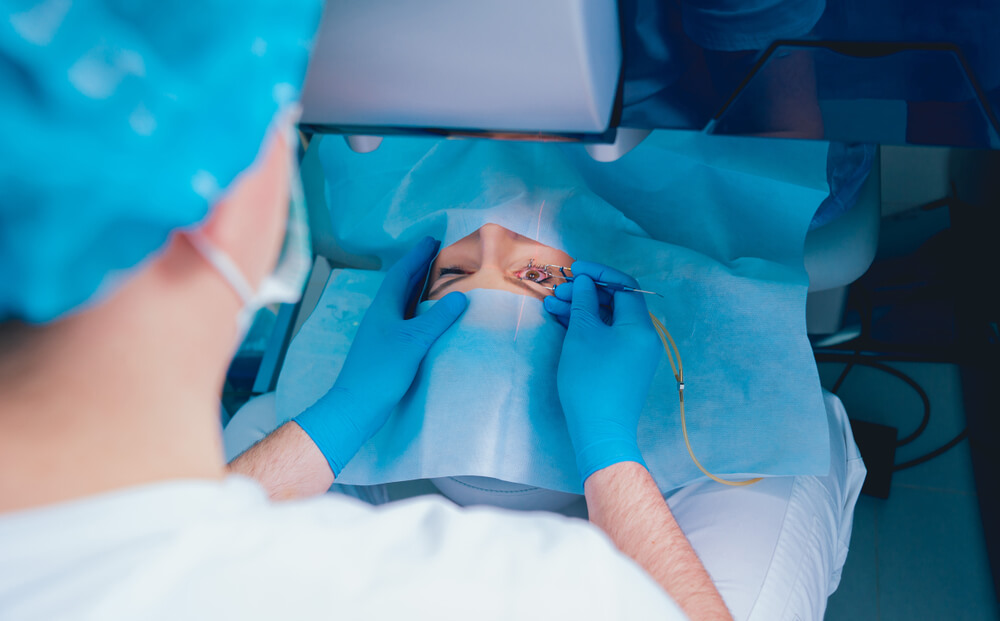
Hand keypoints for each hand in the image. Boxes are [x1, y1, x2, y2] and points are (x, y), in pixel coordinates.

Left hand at [294, 237, 467, 475]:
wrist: (356, 405)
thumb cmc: (381, 369)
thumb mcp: (413, 341)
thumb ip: (437, 319)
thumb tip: (460, 297)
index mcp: (384, 307)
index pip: (402, 273)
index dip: (418, 255)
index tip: (433, 240)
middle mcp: (382, 316)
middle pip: (402, 285)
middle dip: (420, 269)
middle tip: (441, 256)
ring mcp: (382, 333)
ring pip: (404, 304)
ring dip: (421, 291)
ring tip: (441, 283)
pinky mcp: (387, 350)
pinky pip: (407, 322)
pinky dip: (421, 314)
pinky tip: (432, 320)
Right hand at [543, 261, 661, 484]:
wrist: (600, 430)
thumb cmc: (591, 380)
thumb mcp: (582, 335)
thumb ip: (583, 303)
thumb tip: (585, 283)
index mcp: (640, 326)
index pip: (624, 286)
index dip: (599, 274)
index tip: (575, 270)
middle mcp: (644, 338)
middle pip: (616, 303)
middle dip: (587, 293)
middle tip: (558, 291)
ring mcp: (635, 354)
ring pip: (609, 321)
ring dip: (583, 310)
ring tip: (552, 306)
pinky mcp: (625, 367)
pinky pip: (608, 338)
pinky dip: (589, 329)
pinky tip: (564, 323)